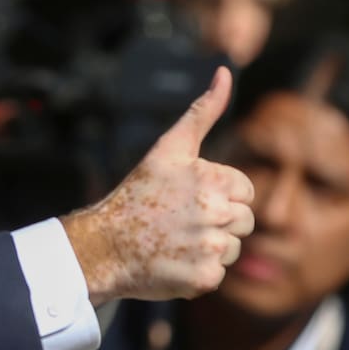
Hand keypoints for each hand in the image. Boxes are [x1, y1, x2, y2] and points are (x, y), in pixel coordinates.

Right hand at [62, 66, 253, 303]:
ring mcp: (210, 247)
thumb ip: (203, 111)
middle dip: (217, 222)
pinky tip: (172, 260)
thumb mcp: (169, 148)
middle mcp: (216, 213)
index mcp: (214, 179)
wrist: (103, 244)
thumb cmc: (137, 194)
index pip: (245, 191)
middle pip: (244, 221)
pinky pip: (217, 274)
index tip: (187, 198)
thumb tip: (225, 71)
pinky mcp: (204, 278)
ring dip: (208, 248)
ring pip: (232, 248)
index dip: (219, 195)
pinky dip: (197, 272)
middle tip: (178, 221)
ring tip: (174, 240)